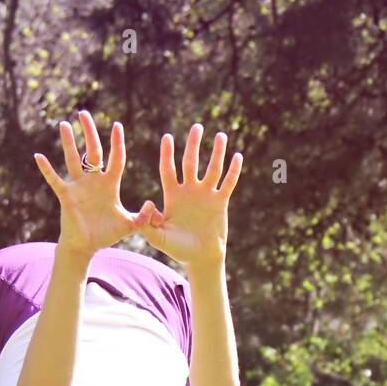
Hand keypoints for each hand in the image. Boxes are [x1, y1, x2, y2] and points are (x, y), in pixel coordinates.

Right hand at [35, 110, 137, 258]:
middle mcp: (94, 181)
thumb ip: (143, 217)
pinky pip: (55, 180)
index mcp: (110, 184)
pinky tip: (39, 156)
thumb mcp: (129, 225)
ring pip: (73, 159)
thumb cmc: (107, 234)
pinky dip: (47, 169)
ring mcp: (79, 186)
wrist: (87, 246)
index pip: (116, 159)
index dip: (117, 143)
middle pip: (92, 151)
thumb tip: (151, 204)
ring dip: (69, 143)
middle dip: (89, 132)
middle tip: (84, 113)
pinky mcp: (66, 195)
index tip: (117, 125)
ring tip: (64, 124)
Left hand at [133, 123, 242, 270]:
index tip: (167, 138)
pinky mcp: (221, 202)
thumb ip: (149, 224)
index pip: (168, 170)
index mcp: (172, 196)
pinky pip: (228, 184)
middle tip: (196, 127)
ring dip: (216, 152)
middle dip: (193, 145)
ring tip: (220, 135)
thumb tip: (149, 203)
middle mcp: (189, 191)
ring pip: (212, 169)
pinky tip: (237, 156)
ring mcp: (206, 195)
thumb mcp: (159, 238)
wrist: (200, 258)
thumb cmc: (178, 249)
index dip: (167, 154)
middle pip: (191, 163)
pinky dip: (233, 171)